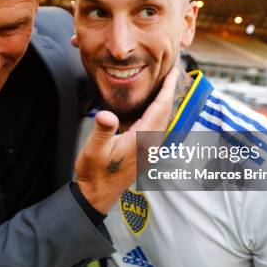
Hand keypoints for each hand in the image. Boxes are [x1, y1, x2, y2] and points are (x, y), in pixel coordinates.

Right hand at [75, 66, 179, 213]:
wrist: (97, 195)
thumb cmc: (94, 173)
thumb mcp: (93, 150)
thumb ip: (102, 131)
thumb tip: (107, 113)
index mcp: (141, 139)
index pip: (160, 108)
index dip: (167, 88)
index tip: (173, 71)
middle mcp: (150, 144)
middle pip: (166, 111)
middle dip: (169, 90)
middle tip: (171, 71)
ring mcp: (148, 149)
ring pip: (163, 119)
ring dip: (164, 101)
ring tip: (164, 85)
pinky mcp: (144, 152)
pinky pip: (156, 127)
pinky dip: (158, 112)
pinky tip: (151, 108)